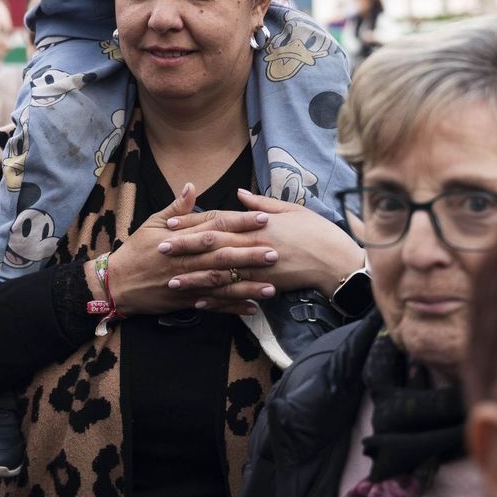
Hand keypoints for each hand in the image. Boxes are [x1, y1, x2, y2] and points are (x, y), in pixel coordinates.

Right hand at [99, 182, 278, 316]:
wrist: (117, 284)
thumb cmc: (136, 250)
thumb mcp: (152, 223)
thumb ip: (177, 209)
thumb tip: (192, 186)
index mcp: (182, 238)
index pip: (216, 226)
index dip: (240, 222)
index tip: (264, 218)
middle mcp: (187, 260)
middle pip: (223, 255)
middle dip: (250, 254)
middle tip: (276, 252)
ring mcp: (188, 282)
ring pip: (222, 283)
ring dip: (247, 285)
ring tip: (271, 287)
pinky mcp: (186, 301)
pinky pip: (213, 305)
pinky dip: (232, 308)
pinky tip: (252, 309)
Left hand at [158, 188, 361, 299]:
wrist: (337, 260)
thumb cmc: (316, 231)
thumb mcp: (290, 210)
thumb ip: (261, 203)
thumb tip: (238, 193)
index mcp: (258, 223)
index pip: (219, 220)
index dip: (194, 221)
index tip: (170, 223)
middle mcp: (255, 245)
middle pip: (213, 246)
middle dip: (186, 248)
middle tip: (160, 250)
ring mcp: (259, 268)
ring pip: (220, 273)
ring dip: (195, 278)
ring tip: (171, 281)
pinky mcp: (265, 286)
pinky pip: (236, 293)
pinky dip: (217, 299)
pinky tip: (199, 302)